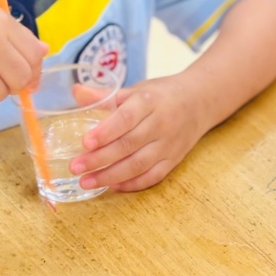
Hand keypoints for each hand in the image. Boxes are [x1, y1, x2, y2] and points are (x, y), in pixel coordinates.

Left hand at [69, 74, 209, 193]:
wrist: (199, 102)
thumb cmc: (161, 95)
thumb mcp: (136, 89)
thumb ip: (105, 95)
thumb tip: (75, 92)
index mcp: (150, 101)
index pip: (126, 117)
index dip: (106, 132)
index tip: (85, 142)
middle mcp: (161, 123)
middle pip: (129, 145)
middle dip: (100, 159)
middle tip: (75, 167)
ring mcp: (169, 144)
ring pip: (139, 165)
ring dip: (111, 175)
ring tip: (86, 181)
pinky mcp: (174, 160)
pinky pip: (153, 176)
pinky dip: (132, 184)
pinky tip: (112, 186)